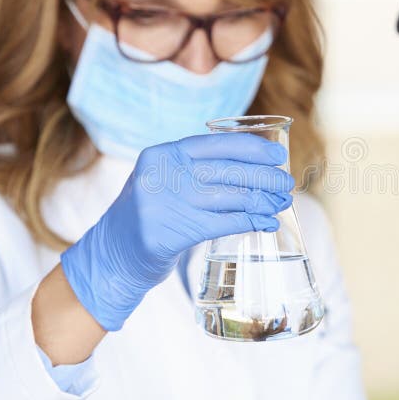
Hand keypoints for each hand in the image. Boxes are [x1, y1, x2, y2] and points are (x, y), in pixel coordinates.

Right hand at [60, 133, 294, 330]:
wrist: (112, 254)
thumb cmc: (149, 216)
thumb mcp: (164, 181)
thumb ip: (196, 170)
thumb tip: (254, 168)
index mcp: (163, 154)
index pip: (216, 144)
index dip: (251, 149)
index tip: (277, 156)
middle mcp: (162, 173)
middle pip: (228, 171)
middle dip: (263, 177)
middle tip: (286, 184)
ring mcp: (164, 202)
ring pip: (230, 197)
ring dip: (262, 201)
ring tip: (280, 204)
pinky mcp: (169, 232)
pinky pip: (223, 223)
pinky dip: (250, 222)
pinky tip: (266, 223)